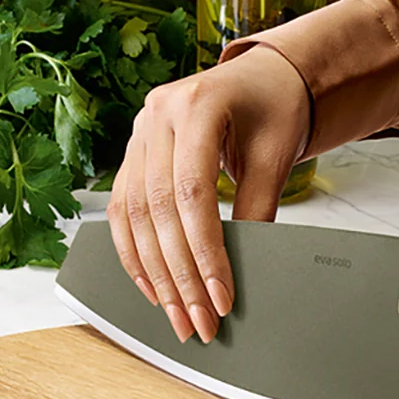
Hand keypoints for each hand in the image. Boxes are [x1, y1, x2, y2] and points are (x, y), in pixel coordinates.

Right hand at [107, 46, 309, 342]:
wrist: (262, 78)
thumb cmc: (274, 107)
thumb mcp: (275, 155)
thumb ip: (257, 208)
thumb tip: (242, 269)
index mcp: (197, 105)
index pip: (191, 192)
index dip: (204, 251)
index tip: (220, 296)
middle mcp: (157, 115)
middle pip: (158, 209)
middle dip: (179, 274)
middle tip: (198, 320)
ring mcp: (139, 132)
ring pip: (134, 215)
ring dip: (154, 273)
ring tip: (176, 314)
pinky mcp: (133, 153)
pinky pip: (123, 210)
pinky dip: (135, 253)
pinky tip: (151, 286)